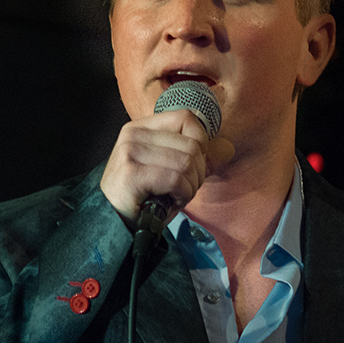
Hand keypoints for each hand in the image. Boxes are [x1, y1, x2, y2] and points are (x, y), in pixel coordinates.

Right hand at [100, 109, 232, 224]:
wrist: (115, 224)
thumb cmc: (145, 199)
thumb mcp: (173, 172)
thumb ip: (198, 158)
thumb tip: (228, 147)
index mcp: (142, 127)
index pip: (186, 118)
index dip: (200, 143)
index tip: (192, 168)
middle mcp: (133, 134)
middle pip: (192, 144)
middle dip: (197, 173)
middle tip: (183, 190)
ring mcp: (130, 151)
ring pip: (187, 162)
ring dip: (190, 187)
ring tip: (175, 197)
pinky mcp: (131, 173)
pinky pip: (176, 179)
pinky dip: (181, 195)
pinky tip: (169, 202)